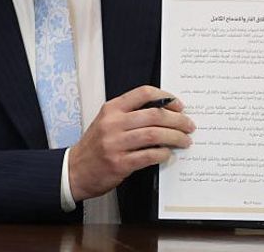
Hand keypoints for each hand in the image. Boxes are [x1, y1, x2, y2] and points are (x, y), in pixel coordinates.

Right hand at [68, 85, 194, 201]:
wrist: (75, 170)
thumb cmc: (95, 145)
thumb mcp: (107, 121)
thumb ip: (130, 114)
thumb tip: (164, 111)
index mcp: (112, 108)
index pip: (143, 93)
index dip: (165, 97)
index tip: (178, 104)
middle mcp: (113, 123)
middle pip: (154, 115)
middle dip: (177, 120)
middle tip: (189, 125)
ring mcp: (115, 144)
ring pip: (154, 135)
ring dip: (174, 137)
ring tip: (184, 140)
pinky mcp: (119, 163)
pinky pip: (148, 156)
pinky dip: (162, 154)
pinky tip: (168, 154)